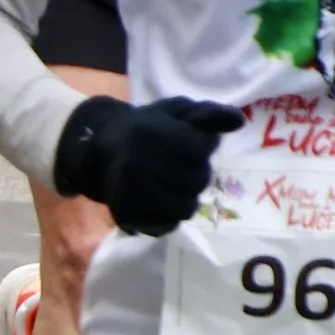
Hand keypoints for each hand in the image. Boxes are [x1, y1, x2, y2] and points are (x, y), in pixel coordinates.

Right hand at [53, 94, 244, 235]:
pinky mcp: (129, 215)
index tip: (189, 143)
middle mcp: (141, 164)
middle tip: (180, 166)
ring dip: (186, 196)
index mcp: (152, 134)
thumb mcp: (174, 110)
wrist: (96, 151)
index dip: (200, 147)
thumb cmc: (143, 128)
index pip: (199, 150)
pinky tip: (165, 200)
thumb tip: (238, 120)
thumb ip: (207, 113)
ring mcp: (133, 192)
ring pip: (186, 206)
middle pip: (196, 180)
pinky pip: (168, 223)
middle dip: (195, 173)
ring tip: (174, 184)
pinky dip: (171, 214)